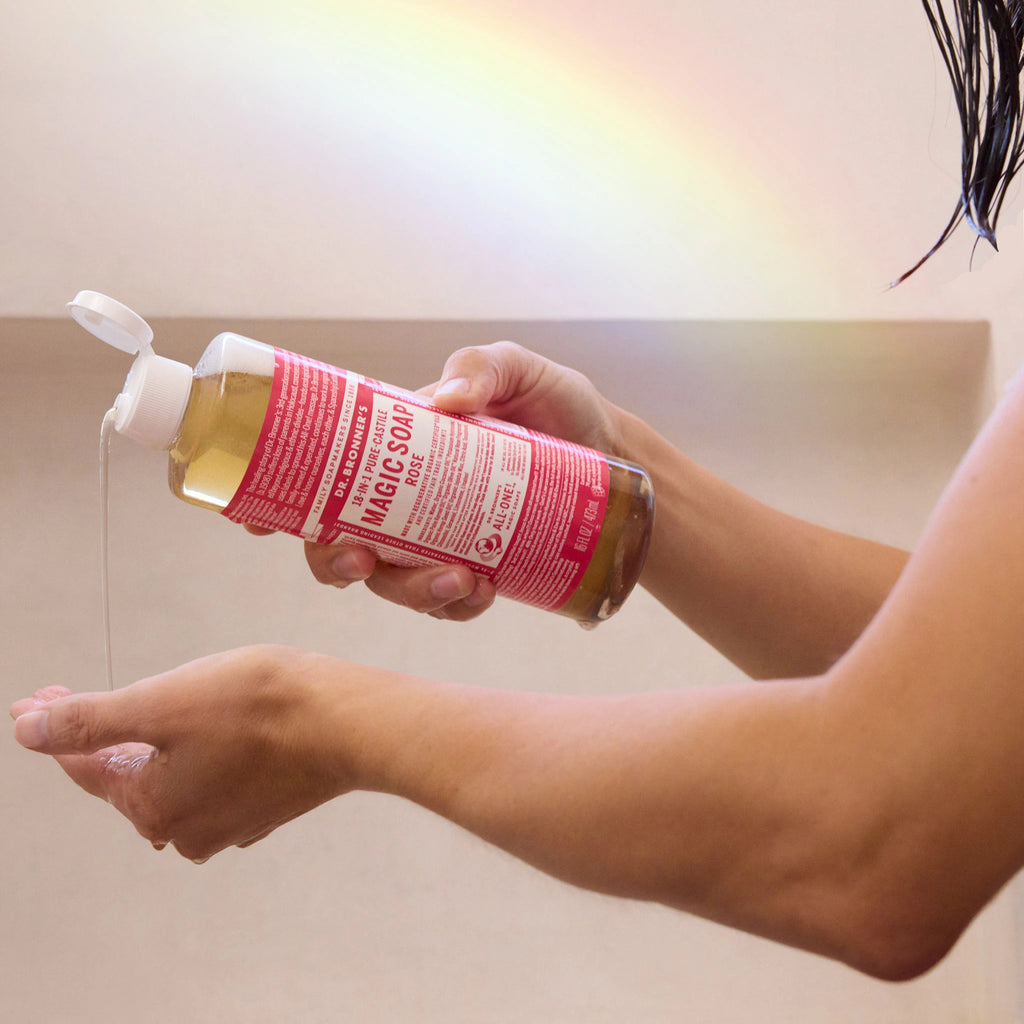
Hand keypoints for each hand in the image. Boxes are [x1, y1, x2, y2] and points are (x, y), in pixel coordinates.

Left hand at [9, 646, 364, 862]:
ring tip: (146, 711)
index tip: (37, 697)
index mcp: (155, 808)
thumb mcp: (162, 703)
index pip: (86, 766)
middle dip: (102, 736)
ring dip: (154, 746)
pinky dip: (199, 751)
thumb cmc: (263, 707)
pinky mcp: (268, 805)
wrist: (351, 722)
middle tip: (75, 698)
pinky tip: (209, 727)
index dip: (55, 726)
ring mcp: (233, 822)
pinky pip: (214, 778)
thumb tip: (24, 731)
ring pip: (174, 778)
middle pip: (130, 776)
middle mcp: (189, 829)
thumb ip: (88, 721)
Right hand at [303, 342, 624, 618]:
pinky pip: (448, 604)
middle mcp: (405, 500)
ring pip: (392, 582)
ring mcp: (437, 540)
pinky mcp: (475, 569)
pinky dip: (457, 605)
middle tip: (360, 561)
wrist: (611, 454)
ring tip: (457, 581)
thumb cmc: (554, 404)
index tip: (255, 520)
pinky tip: (480, 590)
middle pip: (341, 544)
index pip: (323, 475)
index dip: (280, 501)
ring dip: (409, 592)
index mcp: (395, 450)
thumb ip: (483, 368)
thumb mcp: (519, 370)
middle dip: (335, 563)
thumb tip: (446, 402)